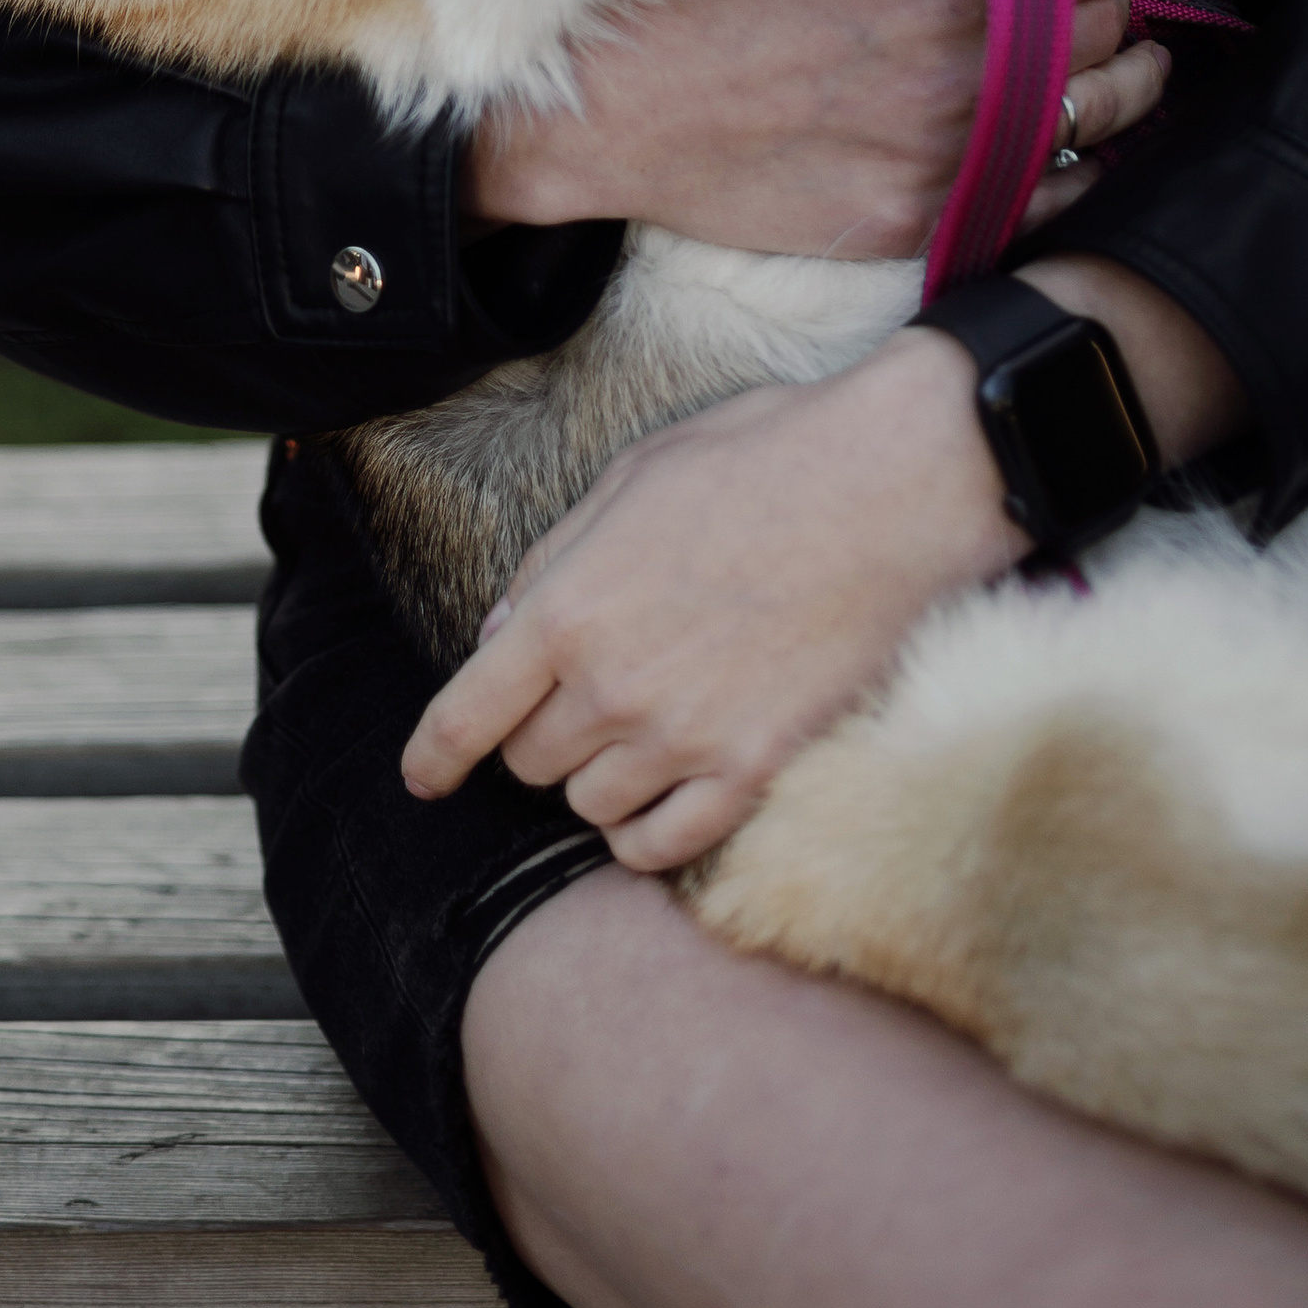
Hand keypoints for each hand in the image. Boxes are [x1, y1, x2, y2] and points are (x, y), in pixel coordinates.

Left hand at [403, 328, 1018, 866]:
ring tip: (637, 733)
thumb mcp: (630, 480)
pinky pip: (661, 845)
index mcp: (570, 608)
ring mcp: (683, 739)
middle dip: (539, 733)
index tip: (420, 777)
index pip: (468, 712)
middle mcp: (611, 688)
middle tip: (582, 695)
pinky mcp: (753, 774)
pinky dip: (646, 832)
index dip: (432, 754)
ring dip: (597, 779)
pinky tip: (662, 798)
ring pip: (590, 807)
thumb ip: (554, 563)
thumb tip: (500, 633)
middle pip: (531, 762)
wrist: (887, 492)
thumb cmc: (759, 462)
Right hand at [465, 0, 1167, 252]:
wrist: (604, 110)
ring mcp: (943, 163)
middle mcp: (962, 81)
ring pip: (1096, 117)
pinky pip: (1045, 199)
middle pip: (1102, 31)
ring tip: (1124, 59)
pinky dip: (1077, 166)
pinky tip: (1074, 143)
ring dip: (1120, 79)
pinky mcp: (912, 224)